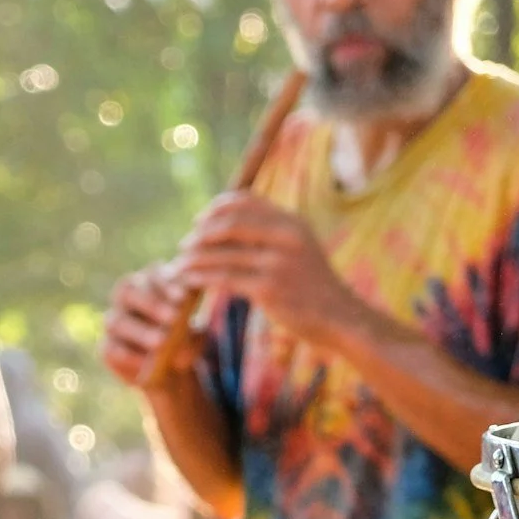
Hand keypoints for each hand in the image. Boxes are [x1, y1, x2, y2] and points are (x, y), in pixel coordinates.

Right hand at [102, 262, 193, 387]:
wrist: (171, 369)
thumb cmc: (185, 341)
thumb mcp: (196, 336)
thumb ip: (192, 333)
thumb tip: (180, 341)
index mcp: (149, 283)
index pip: (151, 274)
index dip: (165, 283)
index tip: (183, 297)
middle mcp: (125, 299)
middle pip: (127, 291)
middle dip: (150, 303)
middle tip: (173, 318)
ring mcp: (113, 323)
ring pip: (116, 322)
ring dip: (139, 331)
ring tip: (161, 343)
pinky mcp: (107, 348)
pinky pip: (112, 349)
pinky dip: (130, 356)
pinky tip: (146, 364)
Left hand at [167, 191, 361, 348]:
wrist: (340, 317)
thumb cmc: (313, 287)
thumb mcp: (299, 250)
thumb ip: (272, 236)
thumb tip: (232, 226)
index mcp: (292, 222)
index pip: (245, 201)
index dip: (216, 208)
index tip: (199, 222)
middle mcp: (286, 236)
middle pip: (229, 223)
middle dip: (200, 234)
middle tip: (183, 246)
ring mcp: (277, 262)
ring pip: (221, 252)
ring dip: (194, 259)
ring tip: (178, 267)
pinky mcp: (268, 288)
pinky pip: (223, 278)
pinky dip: (200, 278)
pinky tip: (188, 282)